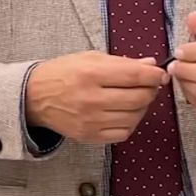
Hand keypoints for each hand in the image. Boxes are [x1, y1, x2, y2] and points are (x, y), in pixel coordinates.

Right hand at [24, 51, 168, 143]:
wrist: (34, 98)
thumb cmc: (64, 73)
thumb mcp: (91, 58)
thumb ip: (123, 62)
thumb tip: (152, 64)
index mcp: (92, 74)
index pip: (135, 77)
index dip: (154, 76)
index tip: (161, 74)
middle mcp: (91, 99)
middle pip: (138, 99)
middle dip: (151, 91)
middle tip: (150, 85)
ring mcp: (90, 121)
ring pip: (134, 116)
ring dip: (142, 106)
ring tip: (136, 97)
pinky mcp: (89, 137)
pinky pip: (123, 132)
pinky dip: (131, 122)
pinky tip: (125, 112)